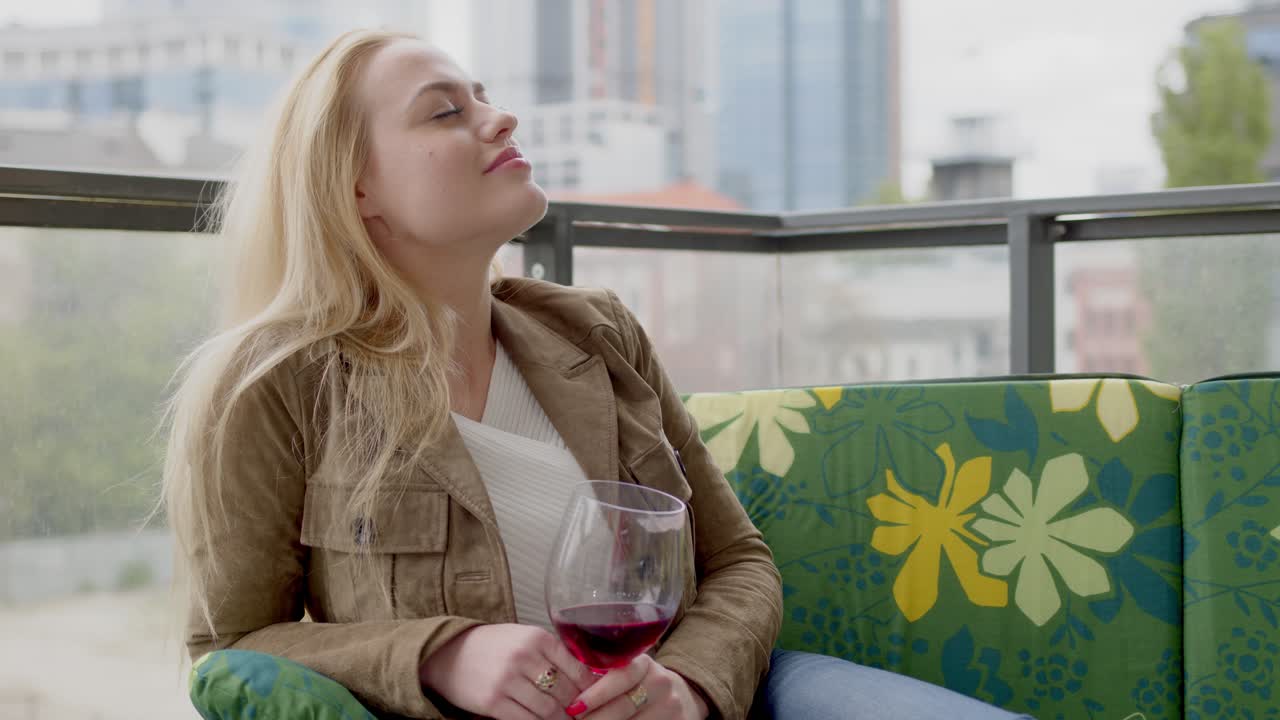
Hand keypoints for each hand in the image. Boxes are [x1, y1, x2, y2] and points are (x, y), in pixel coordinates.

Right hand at [420, 624, 596, 718]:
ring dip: (561, 719)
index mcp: (536, 638)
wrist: (448, 654)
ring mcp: (508, 681)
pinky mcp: (494, 702)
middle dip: (577, 706)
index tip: (596, 696)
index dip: (590, 687)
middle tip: (582, 713)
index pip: (577, 668)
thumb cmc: (492, 646)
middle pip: (566, 691)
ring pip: (549, 710)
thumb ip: (552, 653)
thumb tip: (587, 676)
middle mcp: (524, 657)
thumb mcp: (524, 638)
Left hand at [566, 654, 708, 719]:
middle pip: (622, 707)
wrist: (684, 698)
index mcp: (645, 664)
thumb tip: (569, 697)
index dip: (595, 694)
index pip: (619, 677)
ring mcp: (671, 707)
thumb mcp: (630, 673)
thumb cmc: (643, 686)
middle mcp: (661, 683)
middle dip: (593, 719)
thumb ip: (605, 676)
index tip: (573, 707)